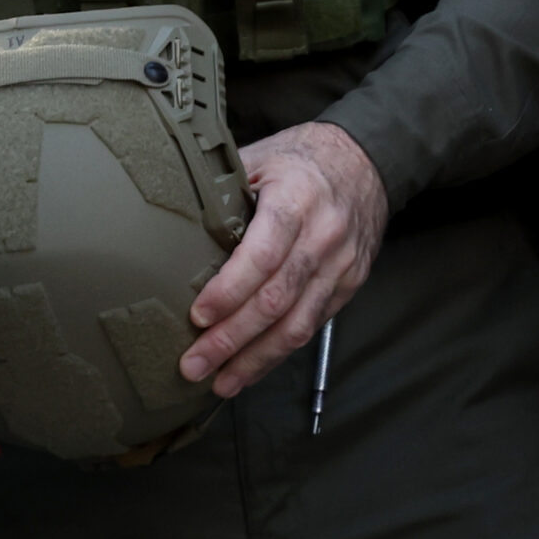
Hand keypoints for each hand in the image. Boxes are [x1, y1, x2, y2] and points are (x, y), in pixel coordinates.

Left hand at [180, 121, 386, 397]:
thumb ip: (224, 186)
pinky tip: (251, 368)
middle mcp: (323, 236)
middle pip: (276, 299)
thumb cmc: (302, 159)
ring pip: (297, 324)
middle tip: (194, 363)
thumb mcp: (262, 157)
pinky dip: (279, 352)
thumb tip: (170, 212)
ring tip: (220, 382)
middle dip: (232, 338)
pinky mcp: (349, 286)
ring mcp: (341, 265)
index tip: (197, 315)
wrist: (367, 161)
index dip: (229, 290)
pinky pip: (311, 326)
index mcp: (297, 198)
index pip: (263, 254)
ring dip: (255, 359)